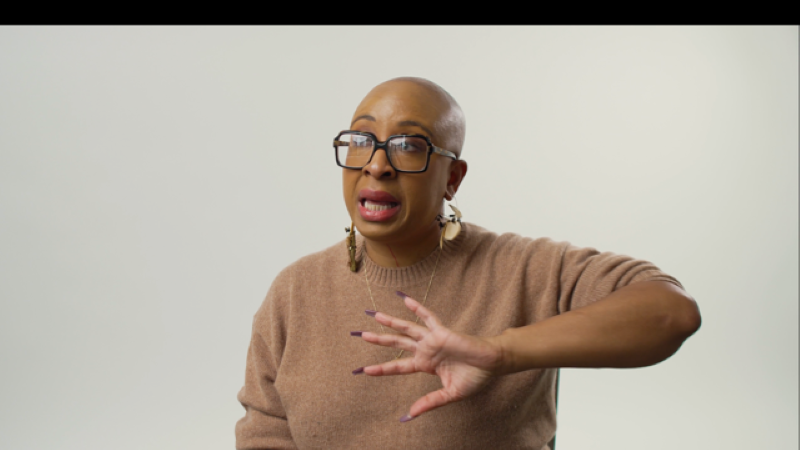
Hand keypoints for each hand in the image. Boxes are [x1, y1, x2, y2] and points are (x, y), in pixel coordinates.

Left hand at [351, 291, 502, 421]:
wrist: (492, 365)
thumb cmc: (475, 378)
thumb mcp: (450, 394)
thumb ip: (430, 402)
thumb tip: (409, 415)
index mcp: (425, 365)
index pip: (398, 366)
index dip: (382, 368)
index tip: (364, 370)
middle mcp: (425, 350)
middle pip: (397, 343)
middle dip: (379, 339)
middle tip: (360, 334)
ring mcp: (432, 339)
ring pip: (407, 328)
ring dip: (391, 322)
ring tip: (374, 315)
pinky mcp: (442, 331)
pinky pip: (428, 317)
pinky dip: (416, 308)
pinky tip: (404, 299)